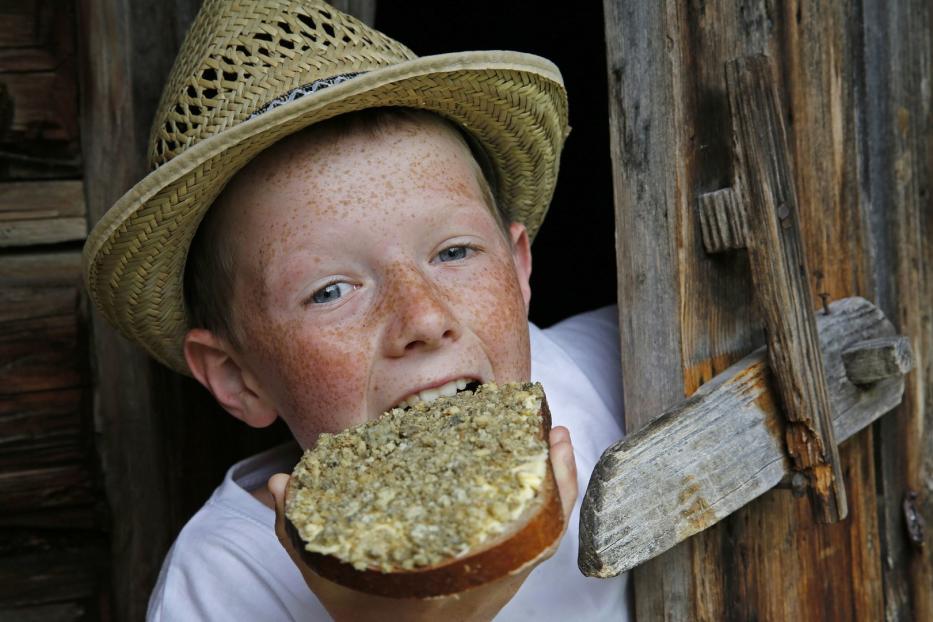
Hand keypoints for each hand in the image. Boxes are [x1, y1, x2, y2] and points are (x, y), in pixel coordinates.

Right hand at [268, 426, 577, 621]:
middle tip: (554, 430)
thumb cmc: (366, 612)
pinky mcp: (501, 580)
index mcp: (447, 578)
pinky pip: (539, 542)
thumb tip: (279, 484)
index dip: (530, 490)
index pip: (501, 534)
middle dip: (552, 476)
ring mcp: (497, 582)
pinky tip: (546, 474)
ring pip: (545, 532)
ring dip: (556, 485)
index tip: (533, 446)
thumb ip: (297, 527)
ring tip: (558, 440)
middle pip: (537, 527)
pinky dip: (549, 506)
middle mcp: (482, 581)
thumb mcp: (328, 573)